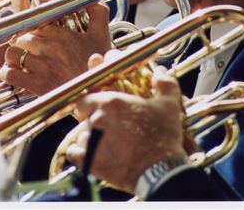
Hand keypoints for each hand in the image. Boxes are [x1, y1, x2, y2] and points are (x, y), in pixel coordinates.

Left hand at [0, 0, 110, 93]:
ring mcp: (40, 64)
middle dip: (21, 44)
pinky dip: (9, 75)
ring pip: (11, 53)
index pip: (32, 20)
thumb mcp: (102, 35)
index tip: (29, 33)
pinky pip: (9, 74)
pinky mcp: (35, 84)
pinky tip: (18, 76)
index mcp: (59, 32)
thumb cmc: (96, 66)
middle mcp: (47, 45)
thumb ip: (98, 12)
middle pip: (19, 37)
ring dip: (13, 59)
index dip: (28, 26)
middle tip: (28, 52)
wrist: (97, 92)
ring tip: (22, 64)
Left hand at [65, 66, 186, 193]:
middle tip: (106, 123)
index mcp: (112, 102)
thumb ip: (164, 84)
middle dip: (92, 116)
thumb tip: (160, 72)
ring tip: (105, 141)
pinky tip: (92, 153)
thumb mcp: (169, 105)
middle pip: (84, 114)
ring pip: (82, 134)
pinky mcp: (89, 161)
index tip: (97, 103)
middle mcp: (97, 119)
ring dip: (90, 135)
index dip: (90, 99)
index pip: (86, 96)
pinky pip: (75, 153)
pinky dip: (81, 152)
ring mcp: (91, 141)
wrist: (160, 171)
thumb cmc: (164, 136)